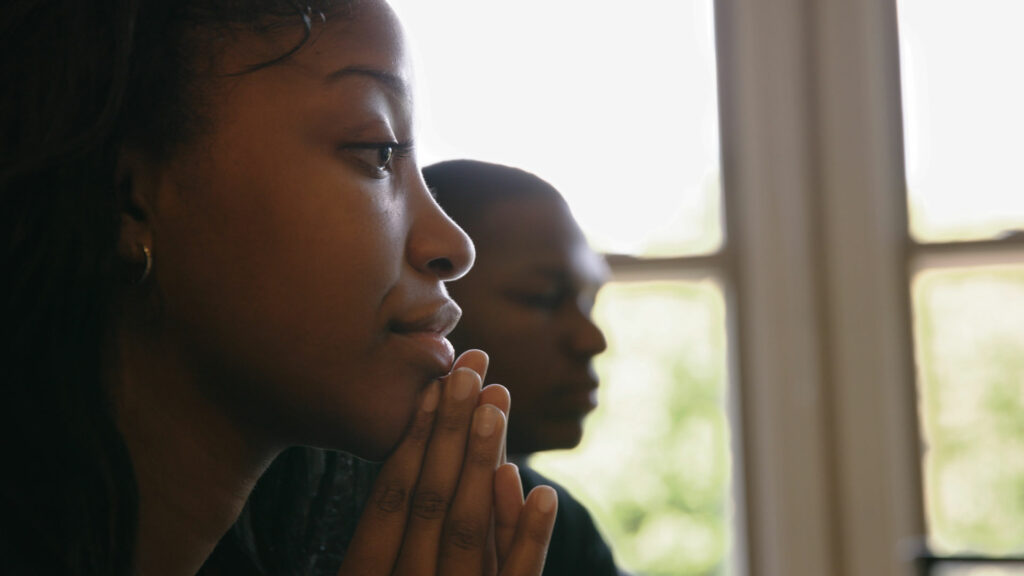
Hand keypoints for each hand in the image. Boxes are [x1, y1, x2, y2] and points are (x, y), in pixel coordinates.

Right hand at [338, 349, 556, 575]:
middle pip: (430, 501)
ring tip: (498, 404)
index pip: (389, 500)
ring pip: (468, 530)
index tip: (434, 386)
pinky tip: (544, 493)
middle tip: (470, 371)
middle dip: (451, 432)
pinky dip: (530, 537)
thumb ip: (381, 535)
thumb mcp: (369, 572)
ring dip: (483, 463)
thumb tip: (405, 452)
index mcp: (366, 575)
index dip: (412, 440)